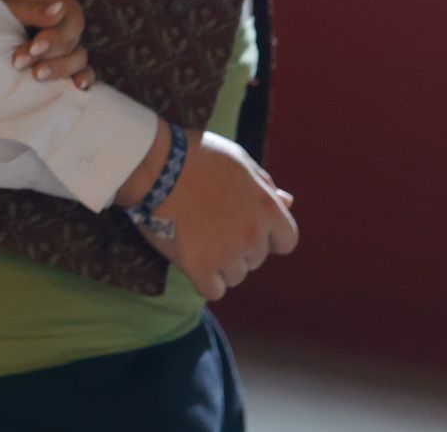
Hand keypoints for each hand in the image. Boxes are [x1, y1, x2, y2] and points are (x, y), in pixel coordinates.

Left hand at [0, 0, 94, 88]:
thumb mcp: (7, 7)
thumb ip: (32, 9)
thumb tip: (58, 10)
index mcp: (56, 1)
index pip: (70, 18)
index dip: (55, 35)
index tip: (34, 47)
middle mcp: (66, 23)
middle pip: (71, 41)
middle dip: (47, 54)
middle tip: (20, 63)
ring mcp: (68, 46)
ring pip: (78, 59)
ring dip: (59, 69)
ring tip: (36, 76)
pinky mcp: (67, 66)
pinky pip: (85, 72)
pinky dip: (86, 78)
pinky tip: (78, 86)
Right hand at [133, 128, 297, 302]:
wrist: (158, 165)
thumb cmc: (198, 156)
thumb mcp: (240, 162)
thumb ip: (266, 185)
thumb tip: (288, 201)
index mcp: (267, 209)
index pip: (286, 241)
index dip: (269, 237)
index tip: (250, 230)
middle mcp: (253, 235)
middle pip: (256, 259)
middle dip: (239, 247)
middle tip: (213, 226)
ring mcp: (227, 254)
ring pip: (236, 276)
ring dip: (221, 264)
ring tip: (198, 240)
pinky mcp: (199, 267)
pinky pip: (213, 290)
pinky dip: (205, 280)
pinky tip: (193, 262)